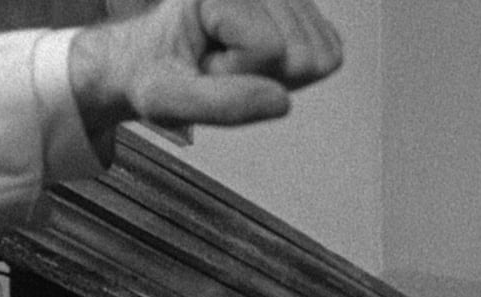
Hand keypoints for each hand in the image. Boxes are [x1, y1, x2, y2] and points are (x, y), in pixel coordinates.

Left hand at [69, 0, 342, 147]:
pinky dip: (295, 69)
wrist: (150, 58)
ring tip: (234, 60)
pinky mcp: (302, 8)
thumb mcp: (166, 99)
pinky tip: (257, 58)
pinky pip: (331, 52)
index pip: (270, 48)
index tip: (204, 68)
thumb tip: (283, 102)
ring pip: (321, 54)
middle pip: (301, 52)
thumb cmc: (154, 73)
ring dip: (277, 72)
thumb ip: (223, 104)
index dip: (237, 74)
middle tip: (220, 66)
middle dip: (261, 74)